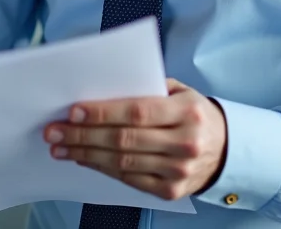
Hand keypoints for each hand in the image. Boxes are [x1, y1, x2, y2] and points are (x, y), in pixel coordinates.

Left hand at [45, 78, 227, 200]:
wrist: (226, 150)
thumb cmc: (196, 115)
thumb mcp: (182, 92)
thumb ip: (149, 89)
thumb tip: (104, 90)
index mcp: (187, 112)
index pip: (137, 112)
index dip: (102, 112)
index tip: (74, 111)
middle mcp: (184, 143)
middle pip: (124, 139)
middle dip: (83, 135)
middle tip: (55, 131)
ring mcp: (178, 171)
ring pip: (122, 162)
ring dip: (85, 153)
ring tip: (61, 147)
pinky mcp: (170, 191)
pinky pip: (129, 179)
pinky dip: (102, 168)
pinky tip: (84, 158)